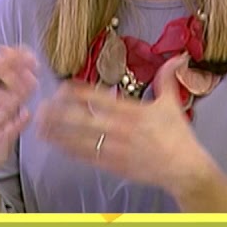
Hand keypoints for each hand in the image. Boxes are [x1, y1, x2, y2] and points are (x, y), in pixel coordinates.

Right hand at [0, 46, 38, 181]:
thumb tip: (8, 48)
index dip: (10, 57)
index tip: (27, 53)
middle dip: (16, 70)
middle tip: (33, 64)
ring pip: (3, 104)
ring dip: (19, 91)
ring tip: (33, 82)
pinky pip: (9, 130)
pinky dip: (18, 121)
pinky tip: (27, 114)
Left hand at [35, 53, 208, 193]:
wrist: (186, 169)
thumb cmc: (178, 136)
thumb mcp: (172, 104)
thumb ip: (167, 79)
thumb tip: (177, 57)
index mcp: (133, 112)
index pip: (100, 98)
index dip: (79, 92)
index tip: (61, 86)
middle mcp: (121, 130)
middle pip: (84, 119)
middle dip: (60, 113)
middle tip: (42, 107)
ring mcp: (116, 149)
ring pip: (81, 140)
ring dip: (59, 133)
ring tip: (40, 126)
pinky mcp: (115, 165)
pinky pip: (88, 157)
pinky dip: (70, 151)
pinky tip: (56, 145)